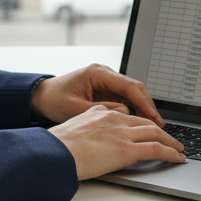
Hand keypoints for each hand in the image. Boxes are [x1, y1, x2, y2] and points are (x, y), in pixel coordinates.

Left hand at [30, 63, 163, 125]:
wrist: (42, 97)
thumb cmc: (54, 100)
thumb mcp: (76, 108)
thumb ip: (101, 110)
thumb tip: (124, 111)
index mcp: (98, 73)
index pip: (129, 86)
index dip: (144, 102)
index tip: (154, 117)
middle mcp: (105, 73)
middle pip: (134, 88)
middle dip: (147, 106)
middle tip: (159, 125)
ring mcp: (106, 80)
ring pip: (131, 94)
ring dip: (141, 109)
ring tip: (151, 127)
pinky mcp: (105, 89)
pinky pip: (124, 98)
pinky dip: (132, 109)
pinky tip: (137, 123)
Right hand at [49, 105, 184, 180]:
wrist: (53, 153)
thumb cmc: (56, 147)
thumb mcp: (72, 131)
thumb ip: (87, 132)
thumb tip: (89, 144)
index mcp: (99, 112)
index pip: (127, 115)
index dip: (141, 124)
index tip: (147, 130)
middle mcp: (114, 119)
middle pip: (145, 123)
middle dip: (161, 131)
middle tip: (171, 139)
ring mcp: (122, 133)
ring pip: (156, 133)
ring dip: (171, 142)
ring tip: (179, 149)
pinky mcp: (127, 150)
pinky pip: (157, 149)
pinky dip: (171, 153)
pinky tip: (178, 158)